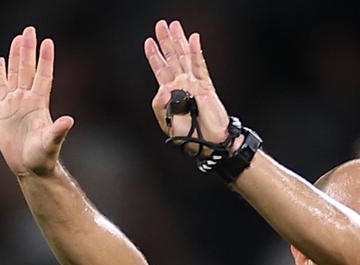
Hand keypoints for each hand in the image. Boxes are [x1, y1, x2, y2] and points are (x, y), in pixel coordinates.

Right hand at [0, 27, 73, 177]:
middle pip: (28, 69)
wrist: (29, 166)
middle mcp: (28, 100)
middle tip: (30, 30)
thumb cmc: (43, 157)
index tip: (48, 42)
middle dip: (28, 49)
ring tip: (18, 38)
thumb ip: (58, 132)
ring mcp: (15, 103)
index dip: (45, 59)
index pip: (43, 76)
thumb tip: (69, 121)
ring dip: (16, 56)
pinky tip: (0, 61)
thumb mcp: (51, 143)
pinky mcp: (3, 110)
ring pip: (15, 74)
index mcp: (39, 104)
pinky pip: (0, 87)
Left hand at [143, 19, 231, 153]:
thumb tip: (163, 87)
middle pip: (172, 58)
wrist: (210, 144)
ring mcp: (194, 85)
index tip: (148, 42)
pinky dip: (196, 52)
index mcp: (170, 95)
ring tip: (174, 25)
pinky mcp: (206, 87)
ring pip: (185, 58)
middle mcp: (182, 86)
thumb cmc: (190, 137)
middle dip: (165, 41)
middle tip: (161, 25)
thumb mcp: (166, 122)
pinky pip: (201, 66)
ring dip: (179, 41)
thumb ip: (160, 104)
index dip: (154, 56)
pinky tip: (194, 39)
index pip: (160, 70)